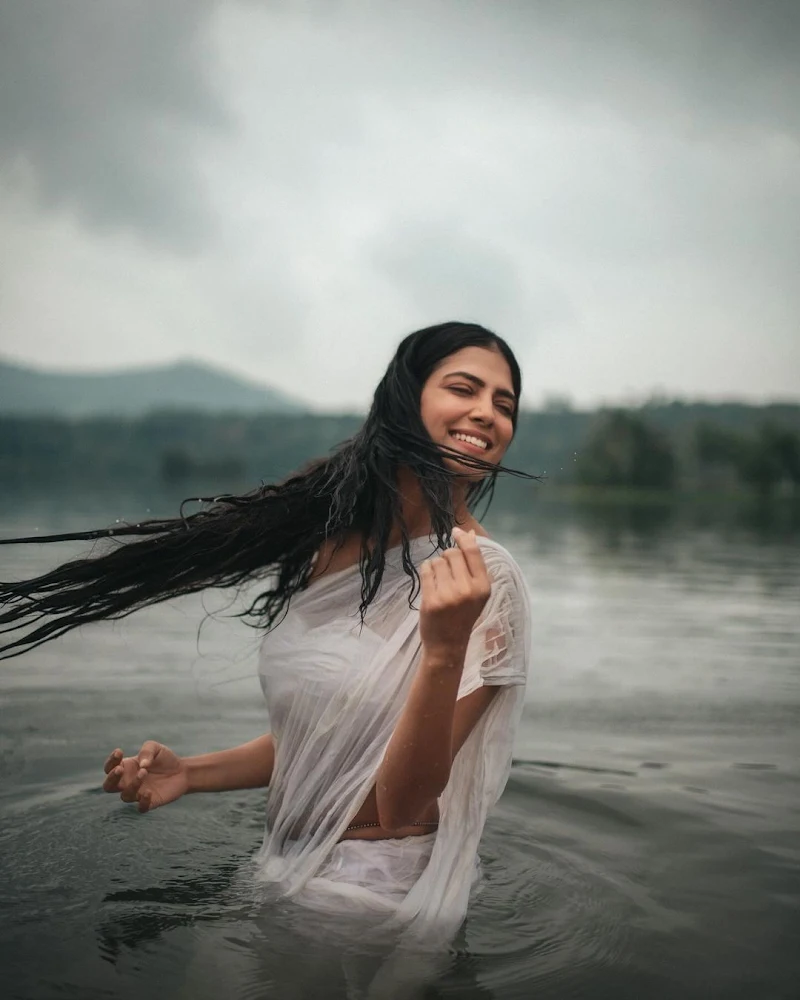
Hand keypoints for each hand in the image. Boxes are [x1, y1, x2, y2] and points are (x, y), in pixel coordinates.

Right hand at [102, 740, 188, 812]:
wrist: (182, 771)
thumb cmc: (165, 758)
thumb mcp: (156, 748)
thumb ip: (147, 751)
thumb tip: (142, 765)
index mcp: (126, 768)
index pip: (109, 768)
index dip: (110, 761)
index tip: (119, 752)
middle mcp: (128, 782)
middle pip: (109, 787)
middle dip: (111, 779)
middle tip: (120, 769)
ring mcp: (138, 794)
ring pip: (125, 796)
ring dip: (132, 784)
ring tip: (144, 772)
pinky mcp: (150, 803)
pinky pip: (141, 808)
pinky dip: (143, 802)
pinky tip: (149, 791)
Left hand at [419, 527, 490, 662]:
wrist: (448, 645)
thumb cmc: (463, 615)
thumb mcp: (477, 592)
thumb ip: (474, 565)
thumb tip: (468, 532)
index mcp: (483, 587)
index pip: (473, 552)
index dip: (463, 538)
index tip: (456, 531)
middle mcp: (468, 589)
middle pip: (453, 553)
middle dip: (447, 557)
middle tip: (448, 572)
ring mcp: (449, 595)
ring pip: (437, 561)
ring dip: (436, 566)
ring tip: (440, 582)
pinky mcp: (431, 599)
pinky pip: (425, 570)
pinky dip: (426, 571)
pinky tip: (430, 583)